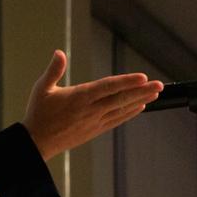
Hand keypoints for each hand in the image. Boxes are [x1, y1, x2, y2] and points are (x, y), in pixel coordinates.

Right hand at [23, 50, 162, 160]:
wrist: (36, 143)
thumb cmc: (38, 113)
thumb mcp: (41, 88)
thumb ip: (53, 70)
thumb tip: (59, 52)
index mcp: (79, 97)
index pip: (108, 87)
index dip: (126, 82)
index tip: (143, 77)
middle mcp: (90, 110)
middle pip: (121, 98)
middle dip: (141, 91)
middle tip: (159, 85)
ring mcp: (94, 122)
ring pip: (121, 109)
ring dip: (140, 101)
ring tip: (155, 94)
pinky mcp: (95, 130)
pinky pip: (116, 120)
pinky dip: (129, 113)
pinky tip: (140, 107)